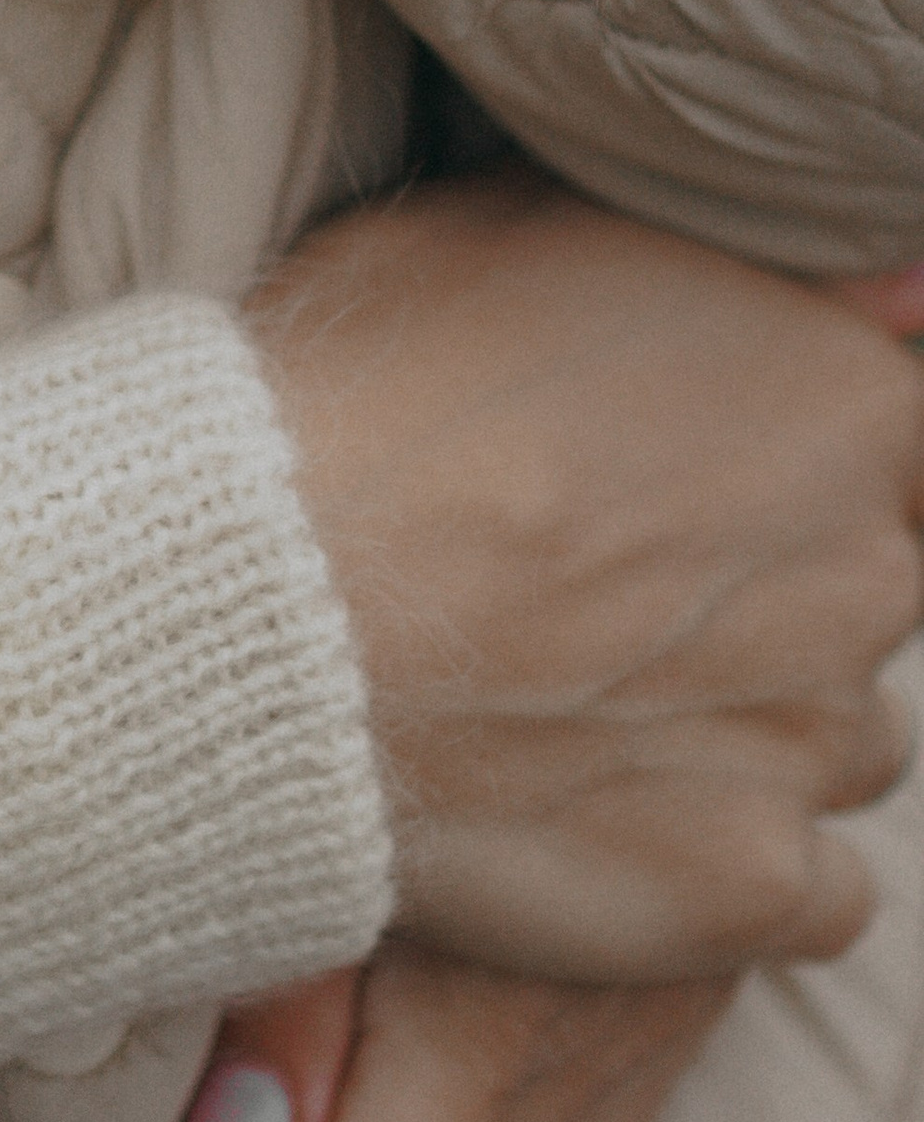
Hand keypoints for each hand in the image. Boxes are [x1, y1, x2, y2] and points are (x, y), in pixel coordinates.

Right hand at [246, 174, 923, 980]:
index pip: (894, 435)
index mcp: (839, 399)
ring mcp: (818, 732)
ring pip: (838, 733)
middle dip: (756, 583)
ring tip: (577, 695)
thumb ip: (712, 266)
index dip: (792, 454)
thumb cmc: (368, 385)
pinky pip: (813, 889)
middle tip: (591, 576)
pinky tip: (609, 812)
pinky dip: (731, 861)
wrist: (262, 590)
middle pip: (863, 582)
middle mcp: (868, 566)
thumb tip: (878, 283)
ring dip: (744, 717)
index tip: (688, 472)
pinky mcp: (754, 879)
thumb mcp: (528, 232)